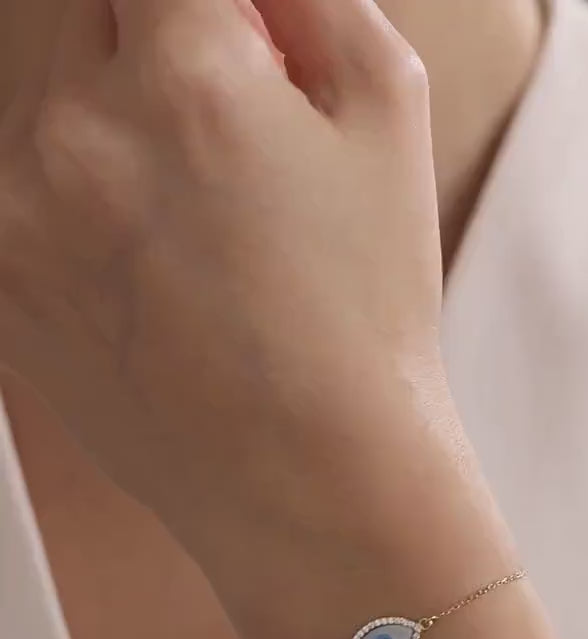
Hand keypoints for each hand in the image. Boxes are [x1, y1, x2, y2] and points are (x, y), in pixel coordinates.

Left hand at [0, 0, 448, 547]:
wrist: (311, 479)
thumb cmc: (363, 315)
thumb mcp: (388, 113)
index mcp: (184, 73)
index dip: (210, 13)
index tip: (237, 53)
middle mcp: (78, 132)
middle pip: (94, 19)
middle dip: (156, 58)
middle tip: (229, 153)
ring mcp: (21, 218)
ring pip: (50, 113)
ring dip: (108, 137)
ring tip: (191, 235)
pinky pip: (22, 202)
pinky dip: (72, 214)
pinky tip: (148, 278)